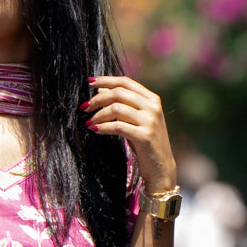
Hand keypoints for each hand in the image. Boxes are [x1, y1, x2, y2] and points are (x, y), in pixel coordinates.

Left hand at [81, 76, 176, 192]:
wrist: (161, 166)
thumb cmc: (145, 143)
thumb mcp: (135, 120)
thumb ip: (122, 104)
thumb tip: (101, 90)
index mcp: (152, 99)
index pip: (126, 82)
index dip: (106, 80)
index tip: (90, 83)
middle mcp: (152, 107)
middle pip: (119, 93)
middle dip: (98, 99)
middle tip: (85, 107)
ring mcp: (150, 121)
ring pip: (116, 108)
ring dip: (98, 114)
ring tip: (89, 122)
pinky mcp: (144, 136)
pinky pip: (118, 126)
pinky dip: (103, 127)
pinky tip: (95, 130)